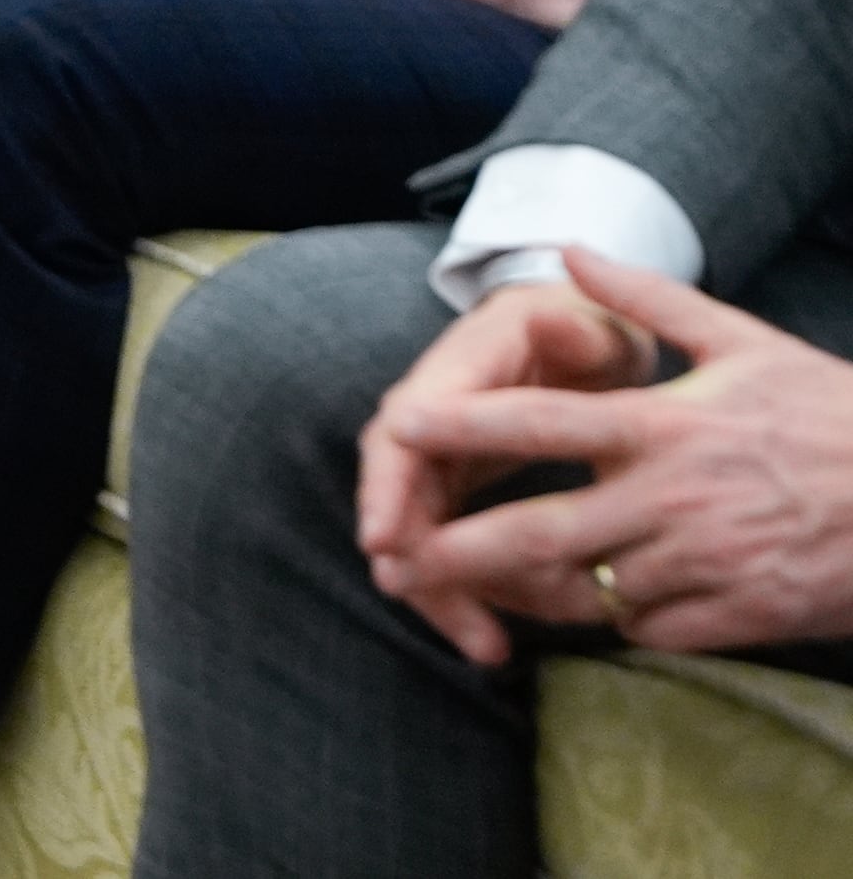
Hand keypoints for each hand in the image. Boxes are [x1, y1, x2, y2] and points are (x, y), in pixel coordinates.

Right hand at [358, 268, 670, 660]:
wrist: (584, 336)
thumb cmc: (589, 330)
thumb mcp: (589, 324)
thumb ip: (574, 328)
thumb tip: (554, 321)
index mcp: (459, 371)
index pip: (406, 427)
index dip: (390, 484)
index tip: (381, 537)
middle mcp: (435, 416)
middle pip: (397, 485)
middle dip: (402, 545)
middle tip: (409, 594)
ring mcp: (443, 454)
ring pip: (419, 526)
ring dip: (440, 587)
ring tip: (483, 647)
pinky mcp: (460, 488)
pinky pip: (449, 544)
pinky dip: (470, 592)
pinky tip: (498, 642)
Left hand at [373, 251, 852, 660]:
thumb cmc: (833, 414)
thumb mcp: (746, 342)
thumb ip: (650, 299)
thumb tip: (572, 250)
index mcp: (665, 426)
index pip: (540, 421)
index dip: (463, 425)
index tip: (399, 425)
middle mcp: (672, 498)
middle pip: (540, 531)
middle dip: (462, 549)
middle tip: (401, 556)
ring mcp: (705, 564)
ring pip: (586, 592)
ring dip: (526, 595)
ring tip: (470, 591)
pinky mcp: (739, 618)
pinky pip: (648, 630)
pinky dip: (610, 623)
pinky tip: (583, 610)